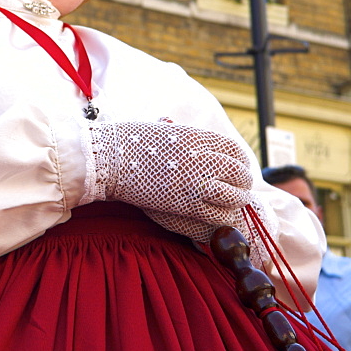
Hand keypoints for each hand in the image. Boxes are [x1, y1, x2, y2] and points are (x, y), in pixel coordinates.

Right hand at [89, 121, 260, 242]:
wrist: (108, 159)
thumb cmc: (128, 143)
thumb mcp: (162, 131)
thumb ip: (182, 136)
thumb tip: (188, 137)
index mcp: (195, 136)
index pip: (235, 151)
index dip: (241, 164)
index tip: (236, 172)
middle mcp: (200, 156)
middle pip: (240, 174)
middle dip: (242, 185)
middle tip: (236, 192)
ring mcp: (194, 180)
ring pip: (235, 197)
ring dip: (234, 204)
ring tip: (228, 206)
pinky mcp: (185, 203)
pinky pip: (218, 215)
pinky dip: (223, 219)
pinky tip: (217, 219)